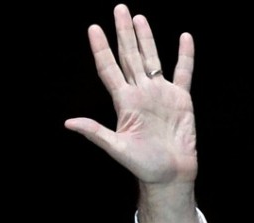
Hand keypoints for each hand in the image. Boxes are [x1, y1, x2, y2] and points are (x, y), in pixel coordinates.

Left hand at [65, 4, 195, 189]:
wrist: (171, 175)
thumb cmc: (144, 165)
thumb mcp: (117, 148)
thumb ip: (96, 132)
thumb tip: (69, 123)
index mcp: (124, 102)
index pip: (109, 69)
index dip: (101, 49)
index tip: (93, 28)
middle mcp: (140, 93)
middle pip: (130, 56)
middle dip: (123, 33)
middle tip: (119, 8)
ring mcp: (161, 94)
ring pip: (152, 58)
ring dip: (146, 38)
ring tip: (138, 18)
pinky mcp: (181, 98)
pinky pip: (183, 71)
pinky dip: (184, 55)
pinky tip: (183, 37)